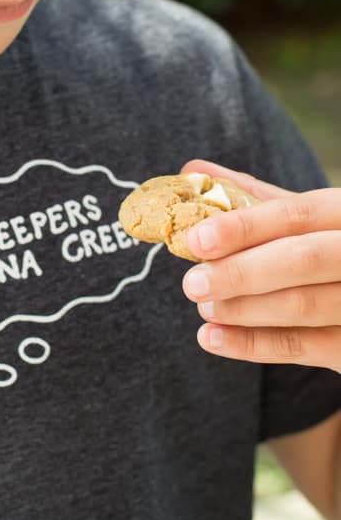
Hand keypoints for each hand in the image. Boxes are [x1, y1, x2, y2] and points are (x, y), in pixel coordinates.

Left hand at [180, 159, 340, 371]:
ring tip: (205, 308)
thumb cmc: (327, 242)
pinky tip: (214, 338)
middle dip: (240, 272)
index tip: (196, 239)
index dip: (243, 227)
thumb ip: (253, 196)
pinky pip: (304, 347)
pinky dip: (254, 345)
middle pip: (301, 260)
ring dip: (243, 309)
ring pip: (303, 305)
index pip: (294, 215)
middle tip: (192, 283)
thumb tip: (192, 171)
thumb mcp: (305, 215)